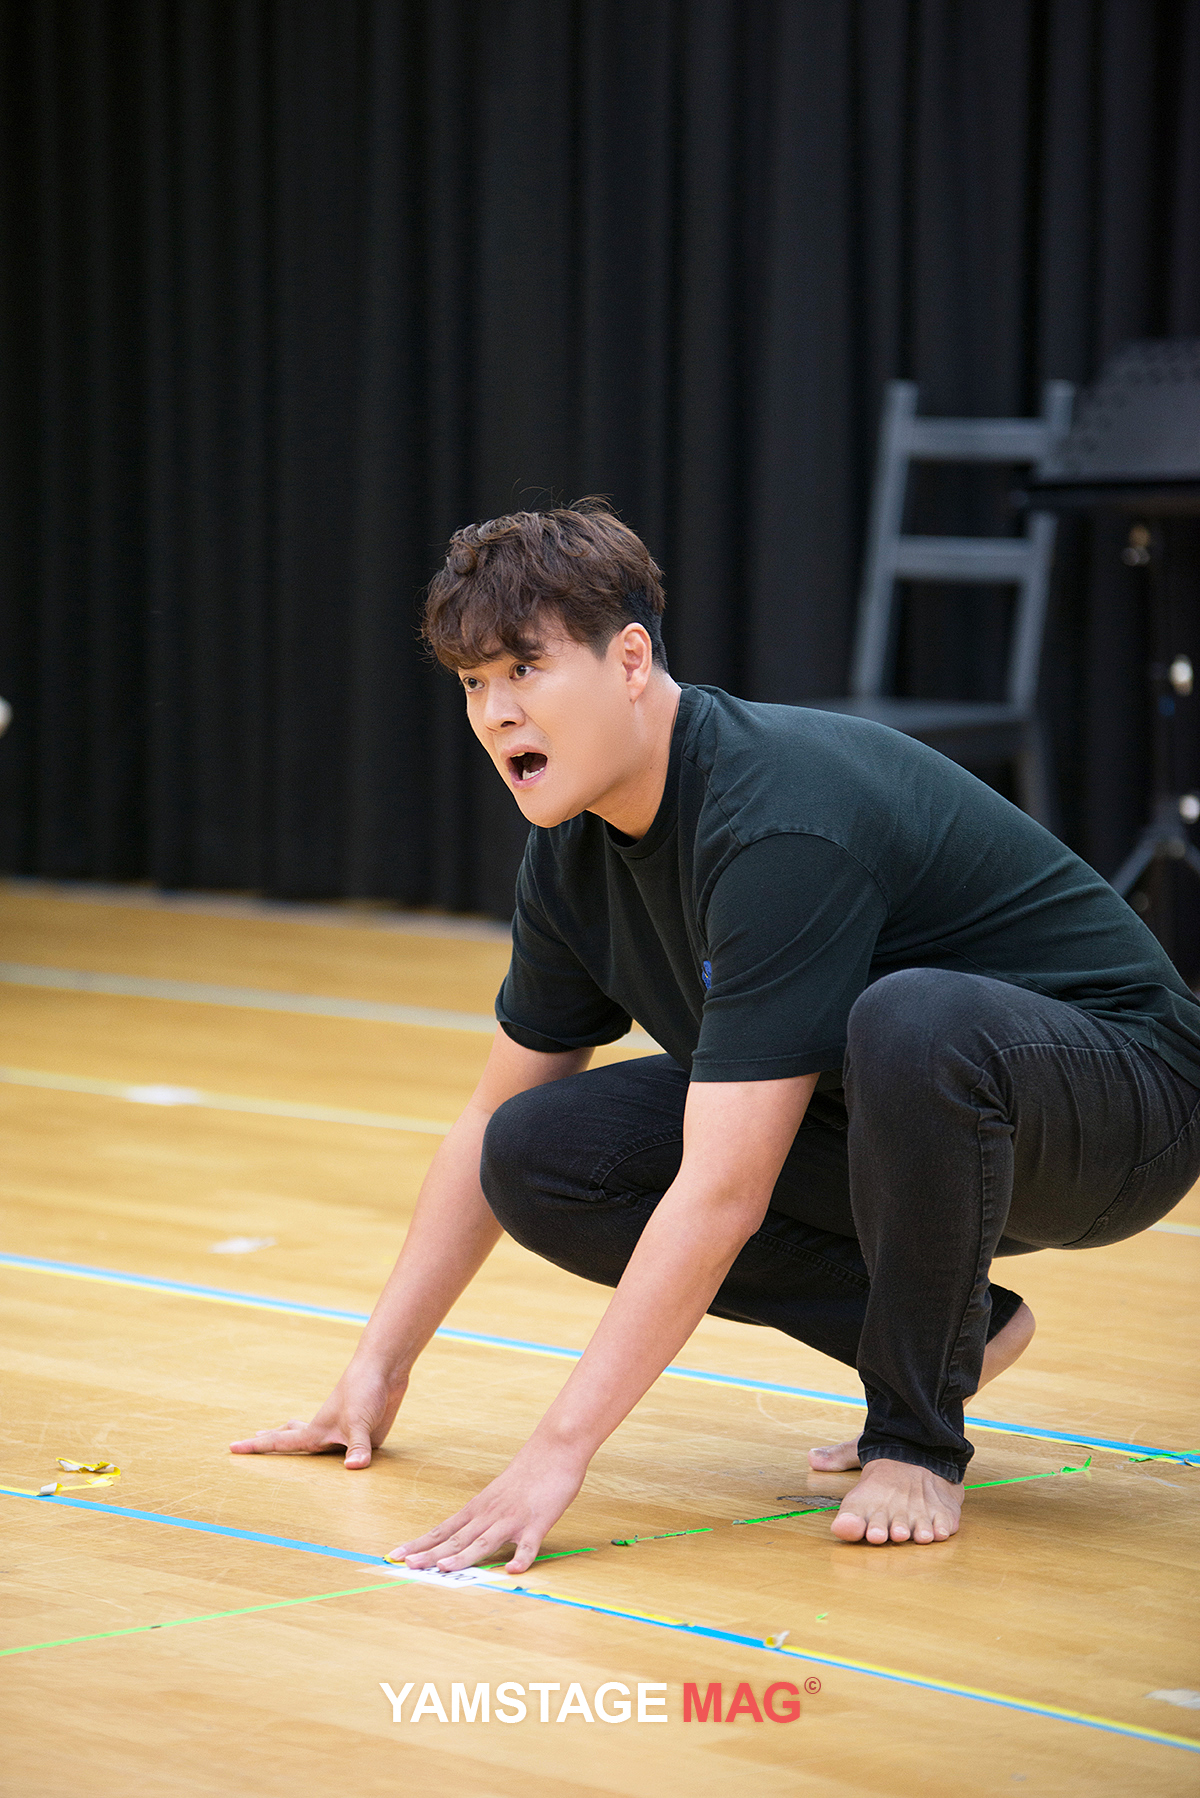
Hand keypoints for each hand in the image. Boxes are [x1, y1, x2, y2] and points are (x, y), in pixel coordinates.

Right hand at [229, 1360, 406, 1468]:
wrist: (384, 1369)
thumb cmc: (364, 1390)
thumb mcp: (359, 1422)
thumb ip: (357, 1447)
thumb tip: (353, 1468)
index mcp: (316, 1431)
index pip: (280, 1443)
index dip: (256, 1447)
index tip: (231, 1447)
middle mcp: (327, 1434)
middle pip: (293, 1440)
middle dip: (271, 1440)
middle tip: (251, 1439)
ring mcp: (345, 1435)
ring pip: (320, 1447)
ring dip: (305, 1449)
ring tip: (286, 1441)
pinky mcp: (367, 1437)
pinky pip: (353, 1454)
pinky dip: (346, 1459)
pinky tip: (347, 1462)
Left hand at [390, 1435, 587, 1573]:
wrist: (554, 1447)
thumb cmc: (528, 1471)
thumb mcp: (498, 1493)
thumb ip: (484, 1515)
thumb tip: (467, 1535)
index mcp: (478, 1507)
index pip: (443, 1529)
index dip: (420, 1544)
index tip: (396, 1555)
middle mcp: (490, 1514)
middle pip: (457, 1538)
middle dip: (431, 1554)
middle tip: (408, 1566)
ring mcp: (512, 1519)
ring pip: (484, 1542)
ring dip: (464, 1557)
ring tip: (444, 1569)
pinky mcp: (537, 1522)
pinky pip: (529, 1545)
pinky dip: (521, 1558)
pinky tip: (513, 1571)